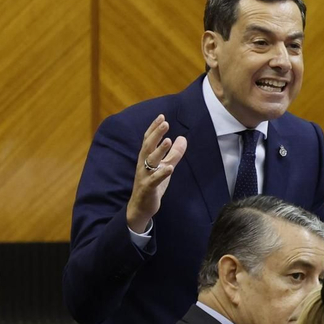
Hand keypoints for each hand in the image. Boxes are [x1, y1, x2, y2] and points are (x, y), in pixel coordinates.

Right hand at [125, 115, 186, 233]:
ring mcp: (144, 176)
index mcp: (146, 158)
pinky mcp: (148, 188)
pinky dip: (161, 174)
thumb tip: (183, 138)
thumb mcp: (165, 166)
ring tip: (168, 141)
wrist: (141, 207)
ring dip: (159, 150)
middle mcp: (143, 164)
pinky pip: (154, 180)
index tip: (162, 116)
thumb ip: (174, 153)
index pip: (148, 139)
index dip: (154, 128)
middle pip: (148, 146)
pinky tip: (170, 168)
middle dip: (156, 134)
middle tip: (165, 123)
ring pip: (150, 161)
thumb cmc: (153, 184)